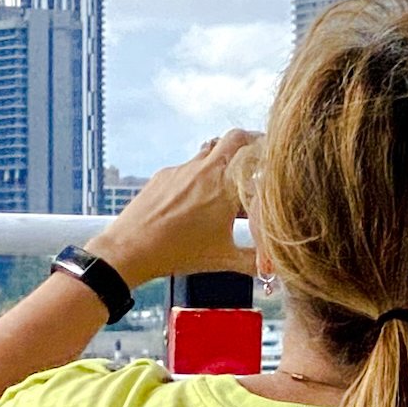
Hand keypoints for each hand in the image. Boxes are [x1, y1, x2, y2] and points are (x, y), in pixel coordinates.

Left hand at [90, 131, 257, 287]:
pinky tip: (195, 197)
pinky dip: (198, 174)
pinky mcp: (164, 174)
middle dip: (249, 142)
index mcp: (227, 186)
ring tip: (227, 179)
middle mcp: (206, 170)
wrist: (131, 249)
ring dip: (222, 157)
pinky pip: (187, 166)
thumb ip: (254, 261)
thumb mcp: (223, 259)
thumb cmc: (177, 253)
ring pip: (209, 150)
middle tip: (256, 154)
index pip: (256, 153)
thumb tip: (272, 268)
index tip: (276, 163)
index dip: (269, 154)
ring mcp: (183, 169)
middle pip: (234, 138)